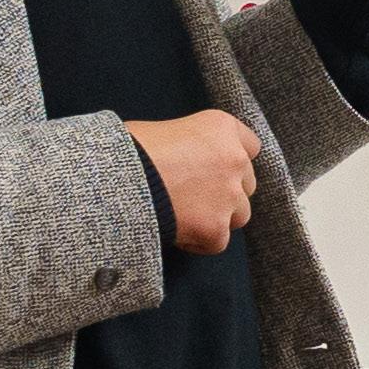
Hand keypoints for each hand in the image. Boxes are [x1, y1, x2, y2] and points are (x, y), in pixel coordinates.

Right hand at [124, 109, 260, 255]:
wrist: (119, 179)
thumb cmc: (130, 149)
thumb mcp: (163, 128)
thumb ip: (190, 143)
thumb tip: (185, 158)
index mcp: (221, 127)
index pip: (250, 145)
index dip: (231, 159)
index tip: (215, 167)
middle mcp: (234, 159)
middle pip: (246, 183)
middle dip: (226, 190)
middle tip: (195, 194)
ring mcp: (229, 196)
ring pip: (238, 214)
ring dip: (218, 217)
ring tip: (186, 215)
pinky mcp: (216, 229)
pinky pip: (217, 241)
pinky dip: (200, 240)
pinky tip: (177, 231)